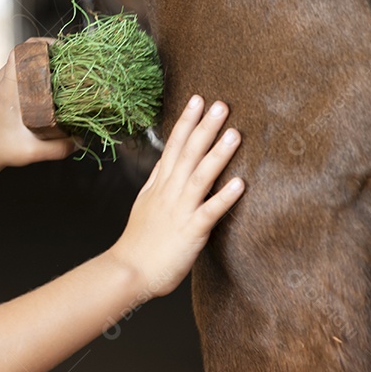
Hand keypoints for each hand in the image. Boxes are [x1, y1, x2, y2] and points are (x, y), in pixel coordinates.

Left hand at [0, 38, 78, 169]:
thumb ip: (58, 148)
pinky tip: (51, 81)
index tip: (61, 49)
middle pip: (25, 52)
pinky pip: (21, 70)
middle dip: (48, 51)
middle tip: (69, 58)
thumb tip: (80, 141)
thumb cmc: (1, 149)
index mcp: (8, 89)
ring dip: (42, 59)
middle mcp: (3, 82)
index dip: (41, 44)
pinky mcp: (4, 90)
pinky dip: (36, 70)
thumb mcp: (32, 151)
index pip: (20, 53)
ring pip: (23, 60)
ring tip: (63, 67)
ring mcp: (2, 84)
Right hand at [108, 96, 244, 296]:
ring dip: (217, 155)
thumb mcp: (144, 204)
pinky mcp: (190, 232)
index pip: (173, 147)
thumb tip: (166, 161)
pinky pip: (210, 212)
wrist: (129, 271)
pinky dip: (224, 198)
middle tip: (221, 105)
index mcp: (159, 186)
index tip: (197, 100)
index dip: (185, 122)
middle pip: (188, 155)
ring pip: (200, 177)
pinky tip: (241, 184)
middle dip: (204, 128)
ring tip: (234, 134)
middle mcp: (169, 193)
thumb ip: (157, 181)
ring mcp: (179, 211)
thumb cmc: (139, 243)